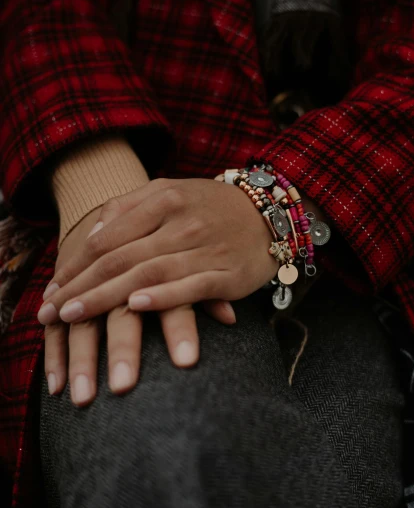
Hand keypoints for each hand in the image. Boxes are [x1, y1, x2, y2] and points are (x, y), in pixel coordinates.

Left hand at [44, 191, 237, 405]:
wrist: (269, 214)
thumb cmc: (210, 206)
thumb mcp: (169, 191)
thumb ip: (129, 208)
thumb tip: (92, 234)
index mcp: (164, 200)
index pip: (108, 237)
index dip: (75, 265)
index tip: (52, 290)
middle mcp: (181, 223)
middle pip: (120, 259)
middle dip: (81, 288)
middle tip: (50, 312)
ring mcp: (205, 249)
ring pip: (147, 275)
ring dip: (107, 298)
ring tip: (75, 317)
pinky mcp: (226, 275)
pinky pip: (190, 287)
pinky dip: (163, 297)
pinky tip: (136, 306)